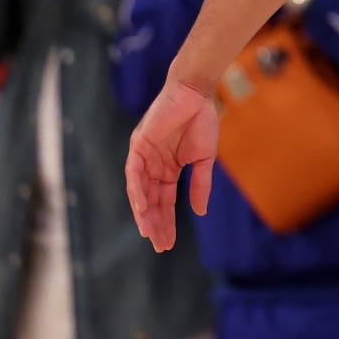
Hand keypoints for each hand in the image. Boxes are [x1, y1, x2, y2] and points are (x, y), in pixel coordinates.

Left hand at [126, 79, 218, 251]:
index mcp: (168, 169)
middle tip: (160, 245)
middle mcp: (152, 166)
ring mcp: (143, 157)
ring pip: (140, 192)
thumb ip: (200, 184)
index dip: (167, 222)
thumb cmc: (201, 120)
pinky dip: (137, 191)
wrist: (195, 93)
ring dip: (144, 213)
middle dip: (155, 224)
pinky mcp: (138, 146)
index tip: (169, 243)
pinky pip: (134, 174)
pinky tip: (144, 207)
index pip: (165, 202)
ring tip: (150, 232)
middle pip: (151, 202)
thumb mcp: (204, 158)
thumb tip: (200, 212)